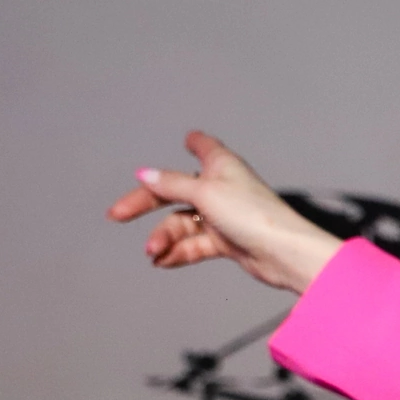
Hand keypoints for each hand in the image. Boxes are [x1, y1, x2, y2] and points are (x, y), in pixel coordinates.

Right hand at [105, 131, 341, 293]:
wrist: (282, 253)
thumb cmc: (253, 215)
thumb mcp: (204, 193)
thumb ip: (172, 185)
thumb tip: (145, 174)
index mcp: (221, 166)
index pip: (203, 147)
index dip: (194, 142)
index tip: (188, 139)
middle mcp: (221, 189)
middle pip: (175, 191)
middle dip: (144, 203)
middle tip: (116, 214)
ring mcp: (224, 217)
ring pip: (183, 224)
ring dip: (164, 238)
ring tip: (153, 252)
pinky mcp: (227, 241)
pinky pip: (194, 245)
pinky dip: (178, 252)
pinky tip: (162, 260)